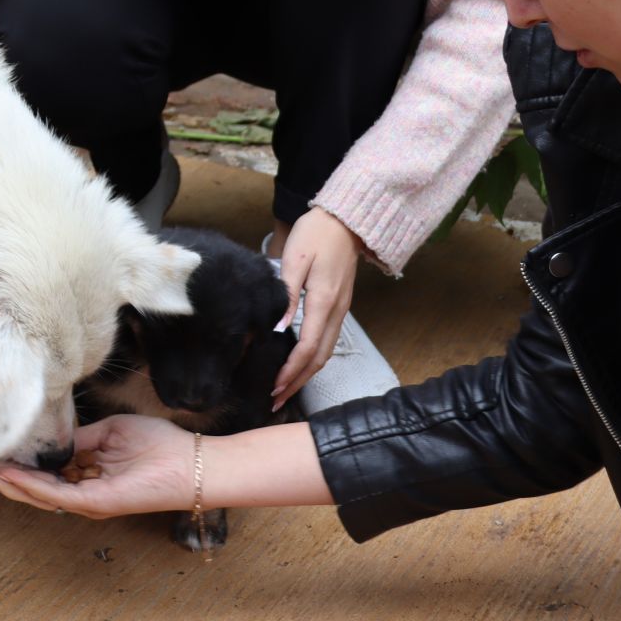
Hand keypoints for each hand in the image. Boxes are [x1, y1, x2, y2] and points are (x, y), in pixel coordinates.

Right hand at [0, 414, 195, 518]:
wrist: (190, 462)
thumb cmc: (157, 446)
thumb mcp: (108, 433)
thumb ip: (79, 439)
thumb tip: (54, 440)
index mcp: (83, 475)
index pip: (38, 473)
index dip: (9, 465)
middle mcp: (80, 493)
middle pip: (28, 488)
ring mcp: (87, 501)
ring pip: (36, 494)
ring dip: (4, 482)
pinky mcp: (97, 503)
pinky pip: (58, 495)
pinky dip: (32, 485)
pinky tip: (11, 475)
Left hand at [271, 210, 362, 409]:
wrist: (346, 220)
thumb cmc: (317, 233)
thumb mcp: (295, 258)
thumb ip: (287, 295)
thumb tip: (277, 328)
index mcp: (323, 300)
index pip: (307, 347)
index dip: (290, 370)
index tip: (274, 386)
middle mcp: (336, 311)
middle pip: (319, 358)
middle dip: (298, 382)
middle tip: (276, 399)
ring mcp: (341, 310)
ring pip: (326, 352)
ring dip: (306, 374)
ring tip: (286, 389)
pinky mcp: (340, 306)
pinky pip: (328, 341)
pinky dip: (314, 359)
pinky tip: (300, 365)